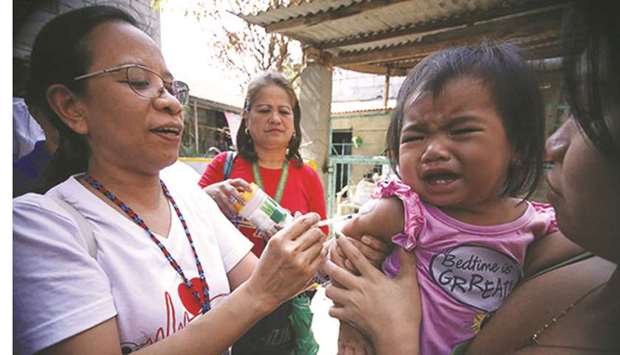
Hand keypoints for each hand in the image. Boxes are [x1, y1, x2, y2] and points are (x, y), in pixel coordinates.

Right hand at [202, 178, 251, 217]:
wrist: (204, 192)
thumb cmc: (219, 190)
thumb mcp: (227, 188)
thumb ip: (236, 190)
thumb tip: (247, 196)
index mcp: (229, 182)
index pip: (239, 181)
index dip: (245, 185)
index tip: (251, 190)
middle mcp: (224, 185)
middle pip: (232, 190)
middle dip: (239, 197)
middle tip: (244, 203)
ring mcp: (218, 191)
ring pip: (226, 200)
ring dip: (232, 207)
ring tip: (236, 213)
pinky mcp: (213, 197)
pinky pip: (221, 205)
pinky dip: (226, 210)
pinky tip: (229, 215)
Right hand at [246, 213, 327, 309]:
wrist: (263, 291)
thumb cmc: (268, 266)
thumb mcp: (273, 244)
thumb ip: (288, 229)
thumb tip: (301, 215)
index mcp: (279, 240)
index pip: (304, 222)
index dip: (313, 217)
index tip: (315, 218)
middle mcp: (290, 250)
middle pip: (316, 232)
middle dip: (317, 231)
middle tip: (314, 234)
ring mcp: (300, 262)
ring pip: (321, 244)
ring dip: (319, 243)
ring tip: (311, 246)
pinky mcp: (308, 273)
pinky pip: (322, 256)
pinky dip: (320, 253)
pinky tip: (313, 255)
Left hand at [324, 237, 420, 353]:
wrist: (397, 336)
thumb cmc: (406, 310)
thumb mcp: (409, 282)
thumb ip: (407, 262)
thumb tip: (407, 244)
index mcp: (372, 277)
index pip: (355, 256)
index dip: (345, 244)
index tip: (338, 236)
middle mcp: (359, 288)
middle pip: (335, 272)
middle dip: (327, 263)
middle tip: (324, 258)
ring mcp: (352, 303)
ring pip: (330, 291)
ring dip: (329, 287)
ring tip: (331, 284)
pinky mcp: (349, 317)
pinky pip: (333, 310)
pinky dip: (333, 308)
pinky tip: (336, 306)